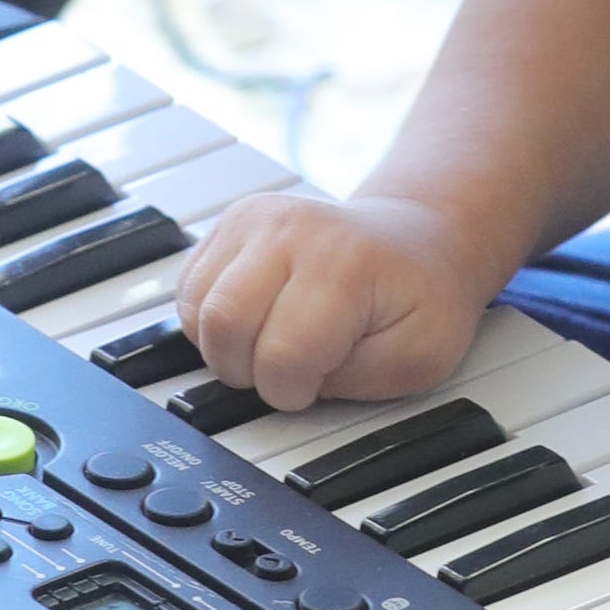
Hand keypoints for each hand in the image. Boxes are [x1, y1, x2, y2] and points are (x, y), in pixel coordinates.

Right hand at [175, 190, 490, 413]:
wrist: (418, 239)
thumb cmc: (422, 297)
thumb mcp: (420, 355)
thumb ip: (355, 381)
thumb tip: (292, 382)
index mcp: (341, 262)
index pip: (282, 353)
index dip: (294, 390)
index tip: (318, 382)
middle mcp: (290, 229)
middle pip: (223, 325)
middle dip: (249, 371)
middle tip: (290, 368)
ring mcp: (254, 219)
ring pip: (196, 310)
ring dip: (226, 348)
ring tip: (273, 343)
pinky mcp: (230, 223)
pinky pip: (187, 291)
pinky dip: (210, 323)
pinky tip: (254, 323)